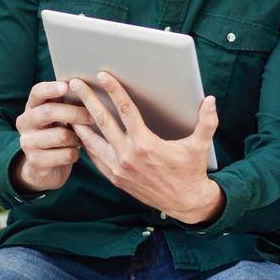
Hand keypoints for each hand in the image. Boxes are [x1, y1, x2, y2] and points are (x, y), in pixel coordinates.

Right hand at [10, 80, 95, 193]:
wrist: (44, 169)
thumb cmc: (59, 135)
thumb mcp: (60, 119)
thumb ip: (68, 104)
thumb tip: (91, 88)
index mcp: (32, 108)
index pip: (37, 92)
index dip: (51, 88)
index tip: (67, 86)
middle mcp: (25, 123)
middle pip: (49, 112)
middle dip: (75, 113)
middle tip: (93, 117)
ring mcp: (27, 143)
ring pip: (61, 135)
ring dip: (76, 138)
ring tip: (78, 140)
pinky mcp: (35, 162)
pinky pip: (65, 154)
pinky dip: (75, 154)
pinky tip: (74, 153)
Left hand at [70, 71, 223, 223]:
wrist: (185, 202)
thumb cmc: (192, 171)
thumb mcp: (201, 145)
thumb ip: (207, 121)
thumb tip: (210, 99)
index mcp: (146, 144)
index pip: (125, 110)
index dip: (113, 91)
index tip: (102, 76)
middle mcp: (128, 155)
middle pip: (102, 121)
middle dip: (87, 100)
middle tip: (75, 85)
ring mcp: (119, 168)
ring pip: (92, 141)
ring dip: (80, 123)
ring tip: (69, 109)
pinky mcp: (116, 178)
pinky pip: (96, 158)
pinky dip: (87, 145)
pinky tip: (82, 135)